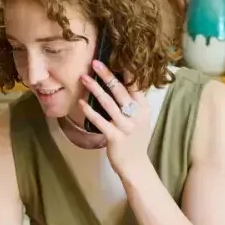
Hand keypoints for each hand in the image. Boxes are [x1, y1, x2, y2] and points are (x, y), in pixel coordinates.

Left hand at [79, 59, 153, 177]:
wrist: (136, 166)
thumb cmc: (135, 141)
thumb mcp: (140, 119)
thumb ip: (133, 104)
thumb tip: (121, 84)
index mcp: (144, 108)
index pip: (135, 85)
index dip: (125, 71)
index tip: (114, 57)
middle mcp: (136, 115)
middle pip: (120, 91)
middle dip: (107, 75)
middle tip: (95, 63)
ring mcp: (126, 126)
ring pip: (108, 103)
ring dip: (94, 89)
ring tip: (83, 78)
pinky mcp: (114, 137)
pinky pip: (100, 121)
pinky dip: (89, 111)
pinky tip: (81, 102)